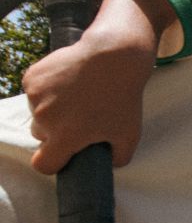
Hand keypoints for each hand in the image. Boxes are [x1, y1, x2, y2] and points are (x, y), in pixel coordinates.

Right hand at [23, 0, 173, 174]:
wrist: (111, 57)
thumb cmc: (122, 100)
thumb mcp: (128, 137)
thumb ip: (117, 159)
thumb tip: (106, 163)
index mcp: (65, 137)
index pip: (43, 165)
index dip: (52, 165)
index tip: (62, 158)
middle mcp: (44, 118)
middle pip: (41, 137)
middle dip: (55, 134)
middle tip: (77, 122)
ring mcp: (35, 96)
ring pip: (37, 114)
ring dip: (50, 112)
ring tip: (75, 100)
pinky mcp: (31, 77)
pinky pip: (34, 94)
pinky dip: (46, 93)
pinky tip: (67, 86)